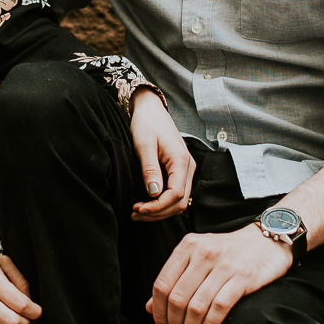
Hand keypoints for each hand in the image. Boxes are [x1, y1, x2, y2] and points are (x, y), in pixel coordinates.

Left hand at [129, 87, 193, 221]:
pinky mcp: (180, 171)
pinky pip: (175, 194)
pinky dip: (162, 203)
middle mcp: (188, 167)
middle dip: (157, 212)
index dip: (157, 207)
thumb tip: (154, 194)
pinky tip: (146, 204)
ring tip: (137, 212)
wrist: (151, 109)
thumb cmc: (147, 123)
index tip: (139, 209)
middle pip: (179, 202)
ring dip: (159, 210)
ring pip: (179, 201)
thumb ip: (150, 169)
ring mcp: (186, 170)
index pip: (175, 194)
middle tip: (134, 213)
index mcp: (181, 160)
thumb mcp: (144, 145)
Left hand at [147, 227, 289, 323]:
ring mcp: (223, 265)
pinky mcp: (242, 277)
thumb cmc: (229, 253)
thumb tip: (150, 308)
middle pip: (177, 298)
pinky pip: (219, 308)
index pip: (162, 284)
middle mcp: (203, 253)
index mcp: (187, 246)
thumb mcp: (197, 257)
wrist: (267, 241)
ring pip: (196, 306)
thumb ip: (174, 279)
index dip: (158, 311)